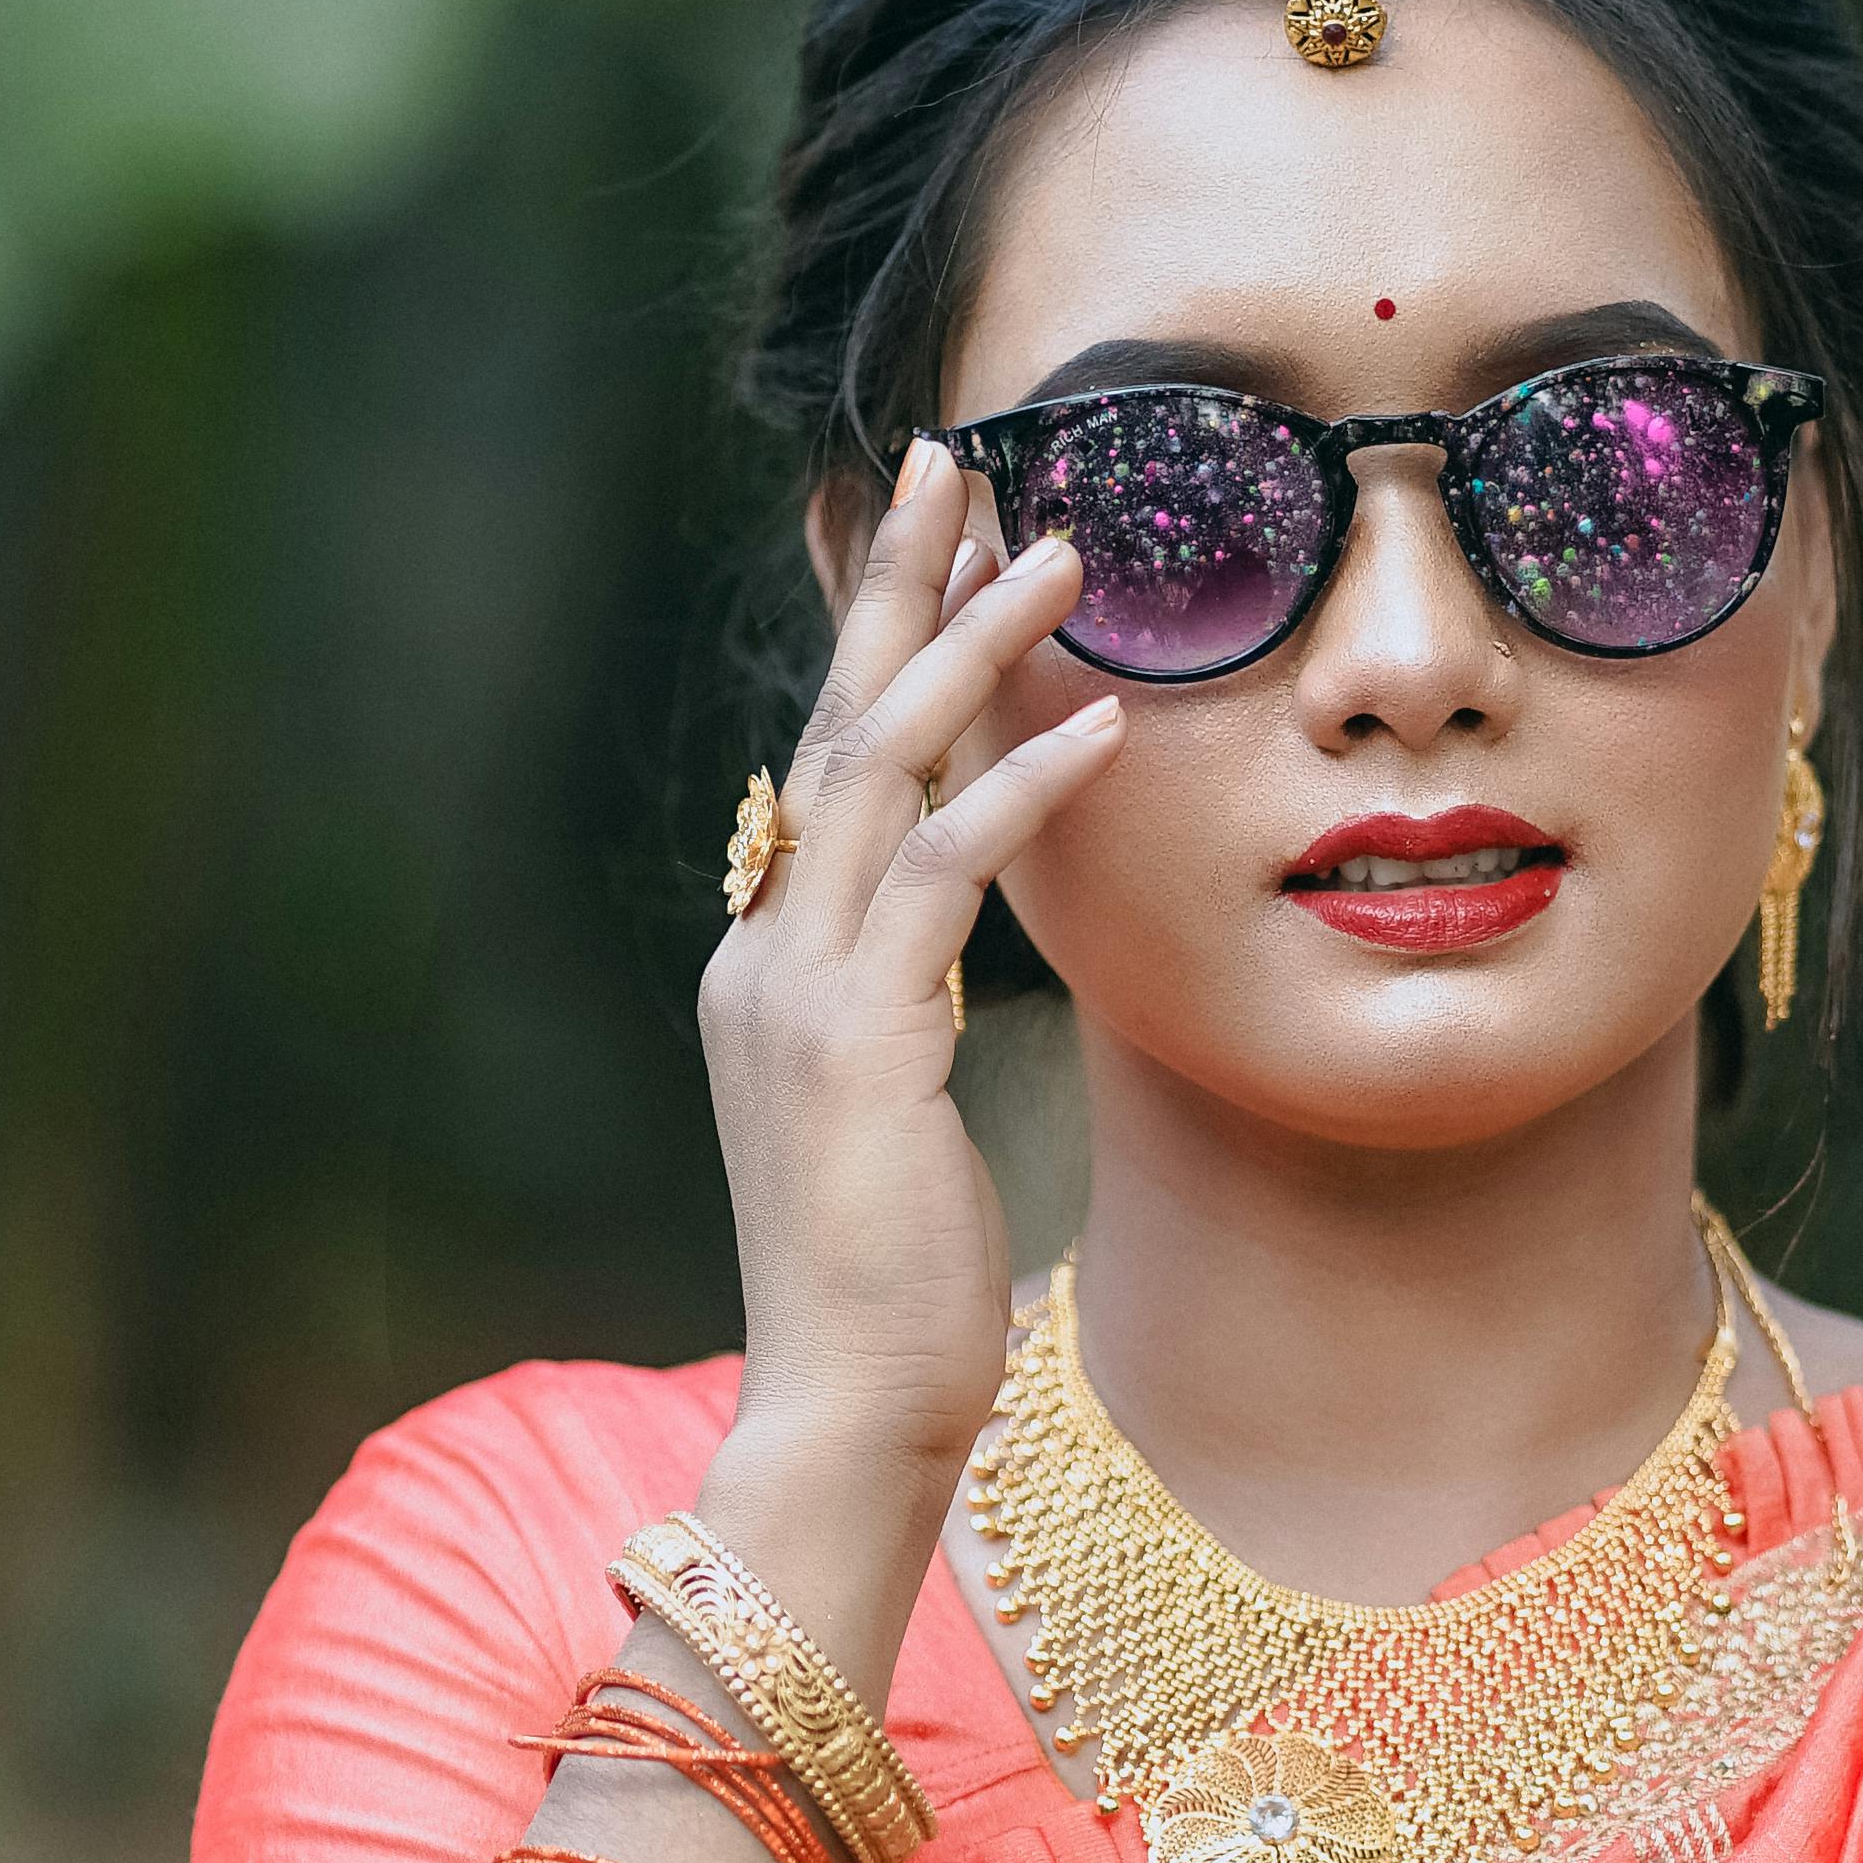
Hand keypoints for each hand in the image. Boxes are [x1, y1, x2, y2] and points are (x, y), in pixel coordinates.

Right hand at [699, 438, 1117, 1497]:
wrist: (846, 1409)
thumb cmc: (895, 1285)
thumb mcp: (893, 1114)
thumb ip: (904, 1007)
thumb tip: (947, 941)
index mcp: (770, 966)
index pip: (822, 761)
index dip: (869, 635)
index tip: (923, 525)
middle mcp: (763, 954)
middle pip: (830, 721)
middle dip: (892, 580)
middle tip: (948, 453)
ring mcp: (796, 991)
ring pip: (878, 767)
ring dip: (970, 647)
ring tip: (1056, 546)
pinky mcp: (857, 1039)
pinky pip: (946, 877)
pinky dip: (1022, 790)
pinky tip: (1099, 727)